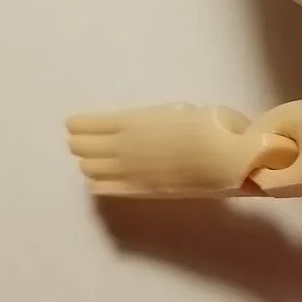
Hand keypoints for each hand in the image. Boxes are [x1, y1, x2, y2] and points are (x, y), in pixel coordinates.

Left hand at [65, 104, 296, 197]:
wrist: (228, 159)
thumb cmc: (214, 126)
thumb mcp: (183, 110)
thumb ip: (160, 117)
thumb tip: (158, 122)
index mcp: (132, 121)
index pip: (88, 125)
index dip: (78, 125)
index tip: (73, 124)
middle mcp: (123, 146)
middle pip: (83, 147)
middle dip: (80, 144)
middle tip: (80, 142)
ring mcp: (130, 171)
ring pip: (90, 168)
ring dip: (88, 163)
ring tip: (89, 160)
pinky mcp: (141, 191)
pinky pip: (106, 188)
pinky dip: (98, 183)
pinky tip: (96, 181)